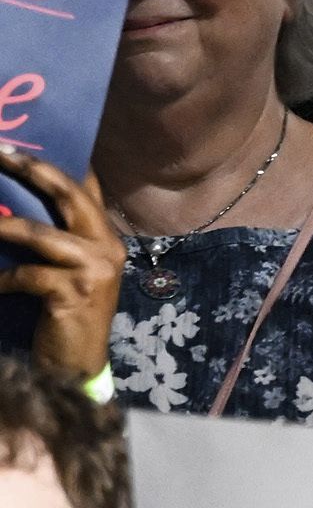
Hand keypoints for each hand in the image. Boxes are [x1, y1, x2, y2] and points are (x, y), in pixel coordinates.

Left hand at [0, 148, 122, 385]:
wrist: (77, 364)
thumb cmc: (64, 315)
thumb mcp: (67, 271)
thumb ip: (53, 241)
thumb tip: (11, 209)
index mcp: (105, 236)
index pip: (86, 187)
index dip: (61, 161)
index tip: (27, 142)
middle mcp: (107, 245)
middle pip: (69, 195)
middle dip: (32, 170)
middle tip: (2, 152)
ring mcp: (94, 268)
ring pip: (40, 234)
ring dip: (2, 226)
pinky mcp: (74, 292)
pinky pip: (27, 275)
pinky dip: (2, 279)